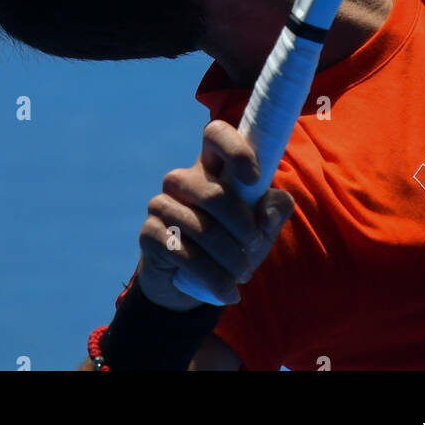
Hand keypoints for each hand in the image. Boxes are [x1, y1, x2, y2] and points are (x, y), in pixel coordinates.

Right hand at [137, 120, 294, 311]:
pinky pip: (183, 254)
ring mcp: (161, 203)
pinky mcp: (149, 233)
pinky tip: (228, 291)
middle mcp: (183, 179)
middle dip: (243, 228)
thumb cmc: (232, 241)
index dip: (235, 149)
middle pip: (215, 194)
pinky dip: (213, 277)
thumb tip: (269, 213)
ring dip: (231, 259)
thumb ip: (274, 211)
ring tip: (244, 274)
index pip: (216, 134)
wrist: (191, 282)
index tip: (254, 178)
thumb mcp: (261, 227)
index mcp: (211, 165)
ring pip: (202, 229)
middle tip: (256, 247)